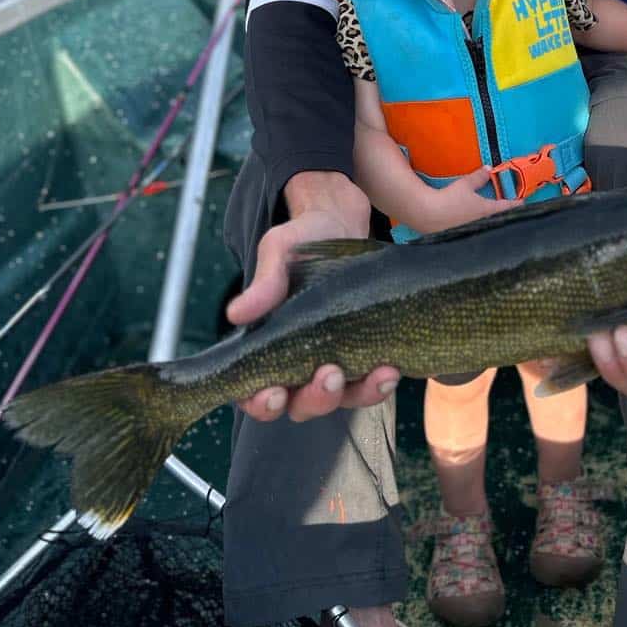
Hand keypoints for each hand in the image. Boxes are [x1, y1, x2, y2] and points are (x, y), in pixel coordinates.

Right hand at [227, 172, 400, 422]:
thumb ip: (264, 284)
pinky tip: (391, 368)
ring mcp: (334, 363)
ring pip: (342, 400)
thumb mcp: (278, 253)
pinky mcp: (366, 354)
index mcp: (266, 349)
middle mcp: (298, 365)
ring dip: (358, 394)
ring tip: (378, 373)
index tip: (274, 392)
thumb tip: (235, 313)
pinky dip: (381, 382)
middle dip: (316, 398)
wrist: (340, 222)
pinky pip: (372, 383)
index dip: (262, 402)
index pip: (255, 394)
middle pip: (301, 405)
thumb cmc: (299, 241)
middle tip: (329, 374)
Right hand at [414, 165, 521, 233]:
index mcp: (487, 210)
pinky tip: (477, 225)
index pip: (507, 206)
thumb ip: (478, 177)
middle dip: (506, 215)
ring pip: (490, 226)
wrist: (429, 216)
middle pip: (501, 219)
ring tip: (496, 217)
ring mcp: (474, 230)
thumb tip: (489, 169)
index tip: (524, 202)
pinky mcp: (464, 235)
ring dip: (494, 221)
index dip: (516, 203)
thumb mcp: (465, 185)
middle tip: (512, 210)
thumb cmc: (450, 199)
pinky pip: (478, 231)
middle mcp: (484, 222)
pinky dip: (482, 227)